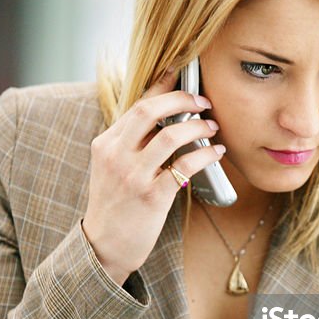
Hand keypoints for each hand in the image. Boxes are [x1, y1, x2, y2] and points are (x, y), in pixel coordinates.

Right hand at [81, 71, 225, 285]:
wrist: (103, 246)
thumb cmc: (115, 205)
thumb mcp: (112, 167)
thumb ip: (131, 143)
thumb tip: (166, 116)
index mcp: (106, 143)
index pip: (136, 104)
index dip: (162, 84)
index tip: (182, 72)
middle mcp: (116, 155)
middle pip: (150, 110)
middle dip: (182, 99)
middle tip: (204, 101)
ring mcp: (133, 175)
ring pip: (171, 135)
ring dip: (198, 127)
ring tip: (212, 127)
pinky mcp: (152, 196)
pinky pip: (184, 166)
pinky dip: (204, 155)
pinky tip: (215, 152)